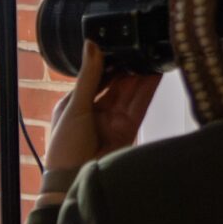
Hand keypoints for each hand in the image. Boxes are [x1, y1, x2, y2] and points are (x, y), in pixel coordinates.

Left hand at [45, 39, 161, 175]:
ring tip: (152, 51)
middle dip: (127, 66)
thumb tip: (91, 44)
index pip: (95, 77)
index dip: (108, 61)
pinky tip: (156, 72)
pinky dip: (148, 89)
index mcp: (75, 104)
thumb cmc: (66, 147)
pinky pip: (139, 105)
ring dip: (140, 74)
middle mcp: (95, 110)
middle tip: (140, 43)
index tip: (120, 41)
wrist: (76, 182)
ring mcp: (112, 120)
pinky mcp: (127, 129)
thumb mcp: (76, 107)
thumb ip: (88, 77)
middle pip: (115, 83)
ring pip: (129, 92)